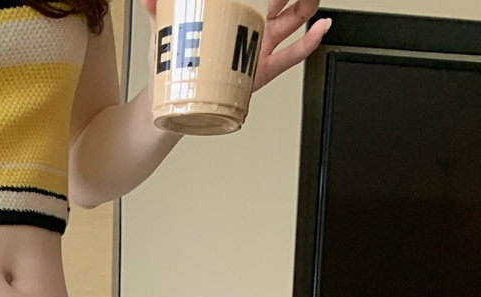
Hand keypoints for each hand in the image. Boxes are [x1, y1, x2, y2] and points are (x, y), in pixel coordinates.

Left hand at [136, 0, 330, 92]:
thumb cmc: (175, 64)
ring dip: (306, 5)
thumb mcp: (165, 33)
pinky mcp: (263, 70)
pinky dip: (309, 42)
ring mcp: (260, 46)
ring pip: (292, 19)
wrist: (176, 103)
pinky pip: (292, 55)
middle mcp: (251, 27)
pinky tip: (321, 28)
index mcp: (233, 12)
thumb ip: (159, 11)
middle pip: (280, 0)